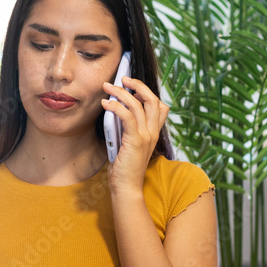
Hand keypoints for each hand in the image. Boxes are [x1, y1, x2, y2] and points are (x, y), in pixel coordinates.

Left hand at [101, 76, 169, 193]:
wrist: (126, 187)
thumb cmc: (124, 167)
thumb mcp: (127, 143)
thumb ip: (127, 128)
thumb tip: (116, 109)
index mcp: (153, 133)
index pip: (161, 107)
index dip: (149, 93)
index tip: (133, 88)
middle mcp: (153, 132)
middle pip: (153, 100)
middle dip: (138, 85)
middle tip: (123, 79)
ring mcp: (146, 136)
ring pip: (138, 104)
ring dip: (121, 92)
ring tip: (108, 87)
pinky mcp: (136, 141)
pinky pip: (127, 116)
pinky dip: (116, 106)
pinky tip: (106, 104)